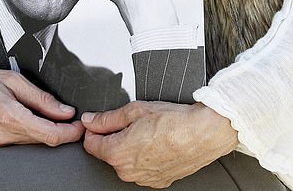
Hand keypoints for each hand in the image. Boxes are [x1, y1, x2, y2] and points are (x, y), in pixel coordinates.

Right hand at [0, 59, 84, 146]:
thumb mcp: (12, 80)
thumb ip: (40, 98)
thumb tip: (64, 111)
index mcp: (10, 118)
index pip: (50, 135)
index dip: (70, 132)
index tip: (80, 125)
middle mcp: (1, 138)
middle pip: (41, 141)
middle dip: (60, 132)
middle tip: (71, 119)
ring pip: (28, 144)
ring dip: (42, 133)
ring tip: (51, 118)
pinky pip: (13, 144)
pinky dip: (25, 134)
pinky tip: (28, 121)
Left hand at [82, 101, 238, 187]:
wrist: (202, 134)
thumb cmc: (173, 121)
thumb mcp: (135, 110)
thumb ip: (107, 118)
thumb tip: (90, 121)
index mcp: (118, 153)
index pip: (90, 144)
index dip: (94, 129)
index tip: (100, 121)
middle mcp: (128, 172)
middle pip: (108, 153)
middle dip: (114, 137)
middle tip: (132, 122)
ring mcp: (143, 179)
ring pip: (126, 161)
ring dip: (130, 147)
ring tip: (148, 131)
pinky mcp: (157, 182)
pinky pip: (142, 168)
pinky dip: (144, 156)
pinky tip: (156, 142)